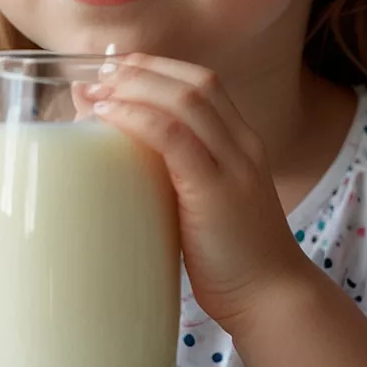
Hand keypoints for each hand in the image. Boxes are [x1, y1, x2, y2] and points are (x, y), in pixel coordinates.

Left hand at [89, 55, 309, 328]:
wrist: (270, 298)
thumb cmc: (229, 259)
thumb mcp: (204, 206)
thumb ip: (174, 178)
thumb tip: (123, 158)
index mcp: (242, 145)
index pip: (204, 84)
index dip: (160, 68)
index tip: (120, 68)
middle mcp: (243, 146)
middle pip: (195, 83)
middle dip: (144, 70)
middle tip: (99, 73)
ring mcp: (234, 166)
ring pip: (186, 101)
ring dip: (136, 88)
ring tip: (97, 91)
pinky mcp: (216, 191)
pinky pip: (175, 137)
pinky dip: (139, 118)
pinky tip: (109, 115)